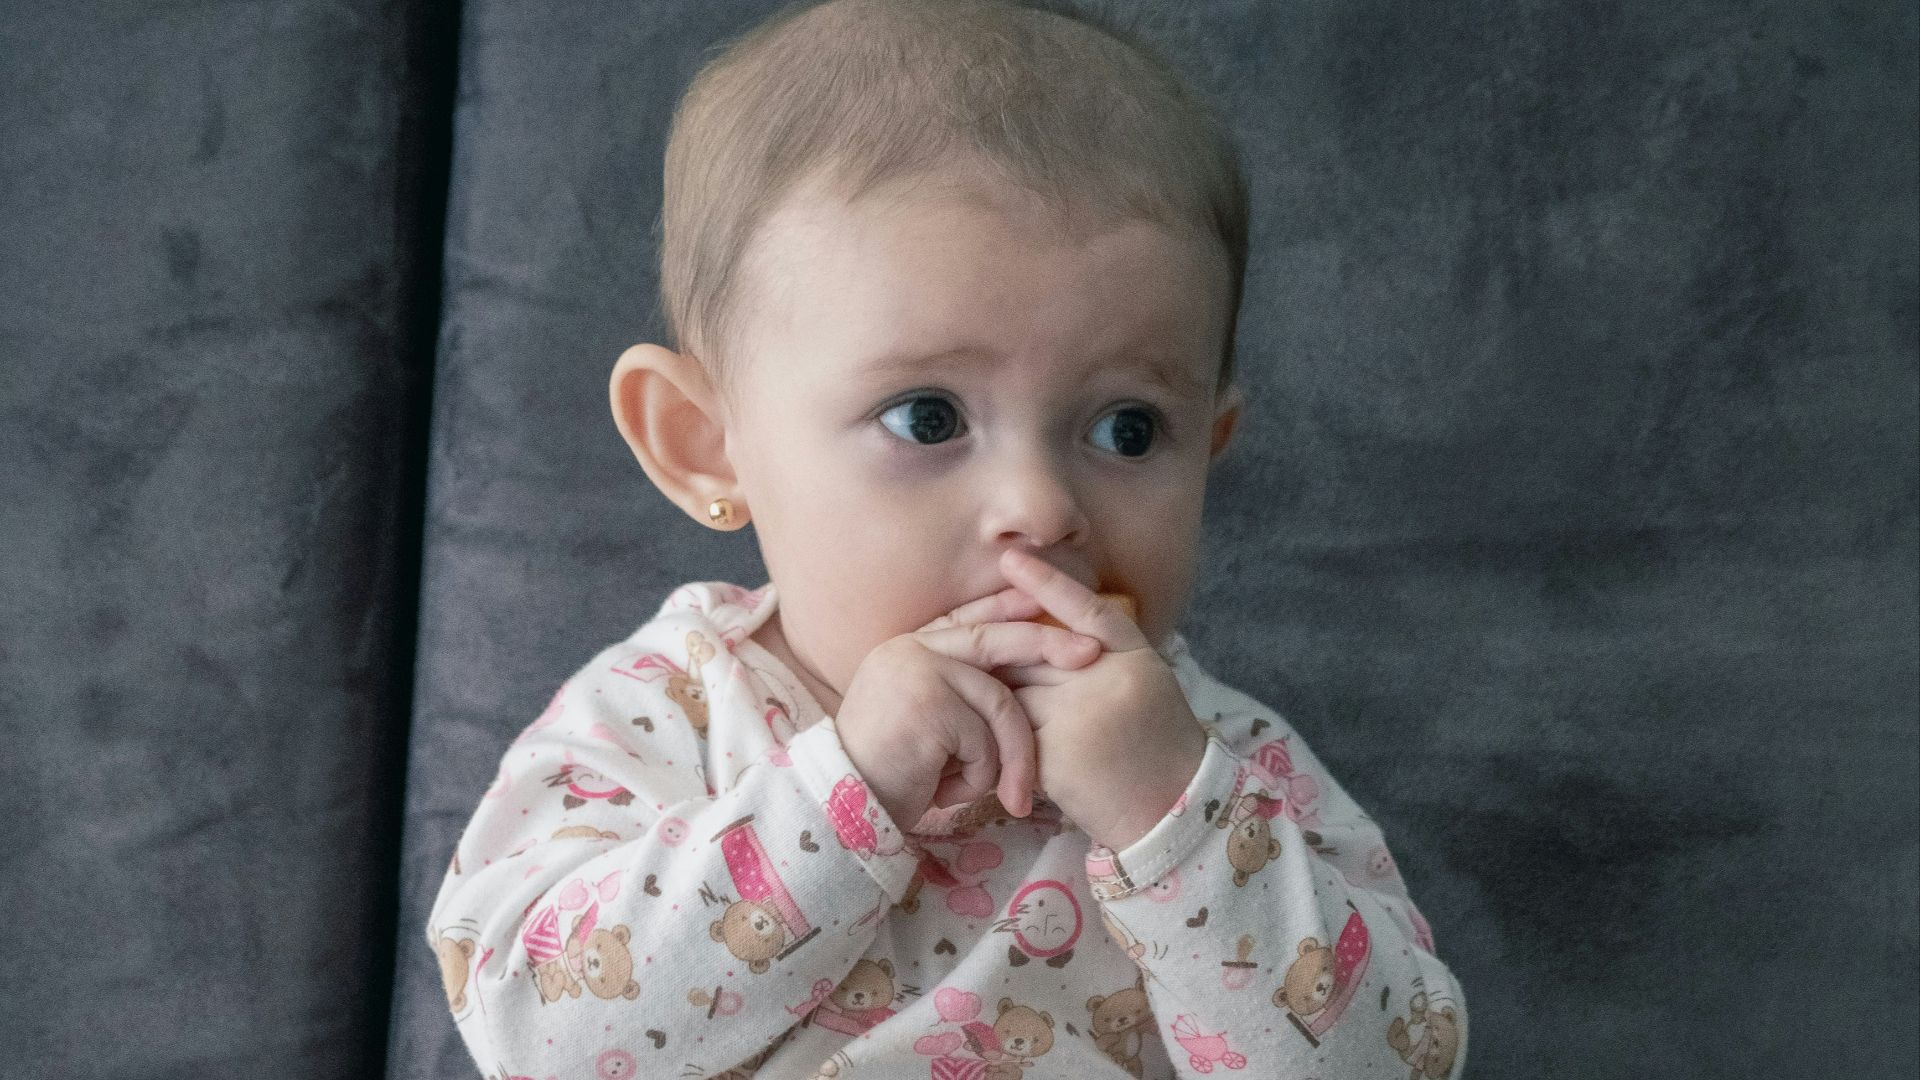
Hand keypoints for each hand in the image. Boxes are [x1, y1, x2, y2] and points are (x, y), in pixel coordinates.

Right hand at [834, 586, 1103, 833]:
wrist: (845, 808)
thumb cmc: (889, 775)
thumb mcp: (924, 723)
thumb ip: (956, 692)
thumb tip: (1014, 678)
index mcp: (905, 649)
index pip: (967, 618)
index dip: (1008, 607)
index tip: (1045, 602)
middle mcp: (908, 651)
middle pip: (994, 641)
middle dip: (1047, 644)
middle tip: (1090, 653)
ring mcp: (917, 671)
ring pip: (999, 703)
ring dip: (1009, 756)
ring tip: (1004, 794)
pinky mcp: (928, 703)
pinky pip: (986, 739)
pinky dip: (980, 775)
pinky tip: (946, 792)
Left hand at [994, 548, 1207, 850]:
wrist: (1171, 810)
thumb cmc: (1154, 744)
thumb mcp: (1142, 684)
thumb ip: (1100, 655)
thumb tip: (1042, 626)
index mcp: (1135, 657)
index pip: (1086, 609)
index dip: (1047, 582)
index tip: (1012, 558)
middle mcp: (1109, 680)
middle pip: (1035, 649)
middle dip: (998, 649)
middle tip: (961, 636)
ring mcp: (1080, 717)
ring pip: (1014, 689)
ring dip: (991, 693)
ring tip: (965, 693)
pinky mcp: (1053, 755)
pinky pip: (1009, 729)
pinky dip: (994, 731)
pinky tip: (980, 735)